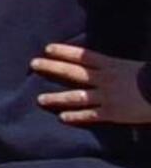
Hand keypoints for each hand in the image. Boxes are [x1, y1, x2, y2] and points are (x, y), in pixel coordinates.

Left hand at [32, 43, 150, 124]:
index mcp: (113, 65)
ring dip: (57, 98)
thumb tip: (105, 68)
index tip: (47, 48)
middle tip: (33, 64)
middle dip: (52, 67)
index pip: (84, 55)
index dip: (65, 51)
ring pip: (76, 96)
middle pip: (74, 71)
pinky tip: (62, 118)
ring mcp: (108, 96)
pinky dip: (76, 116)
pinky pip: (90, 115)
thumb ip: (119, 69)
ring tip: (40, 99)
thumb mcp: (134, 68)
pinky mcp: (113, 113)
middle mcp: (106, 79)